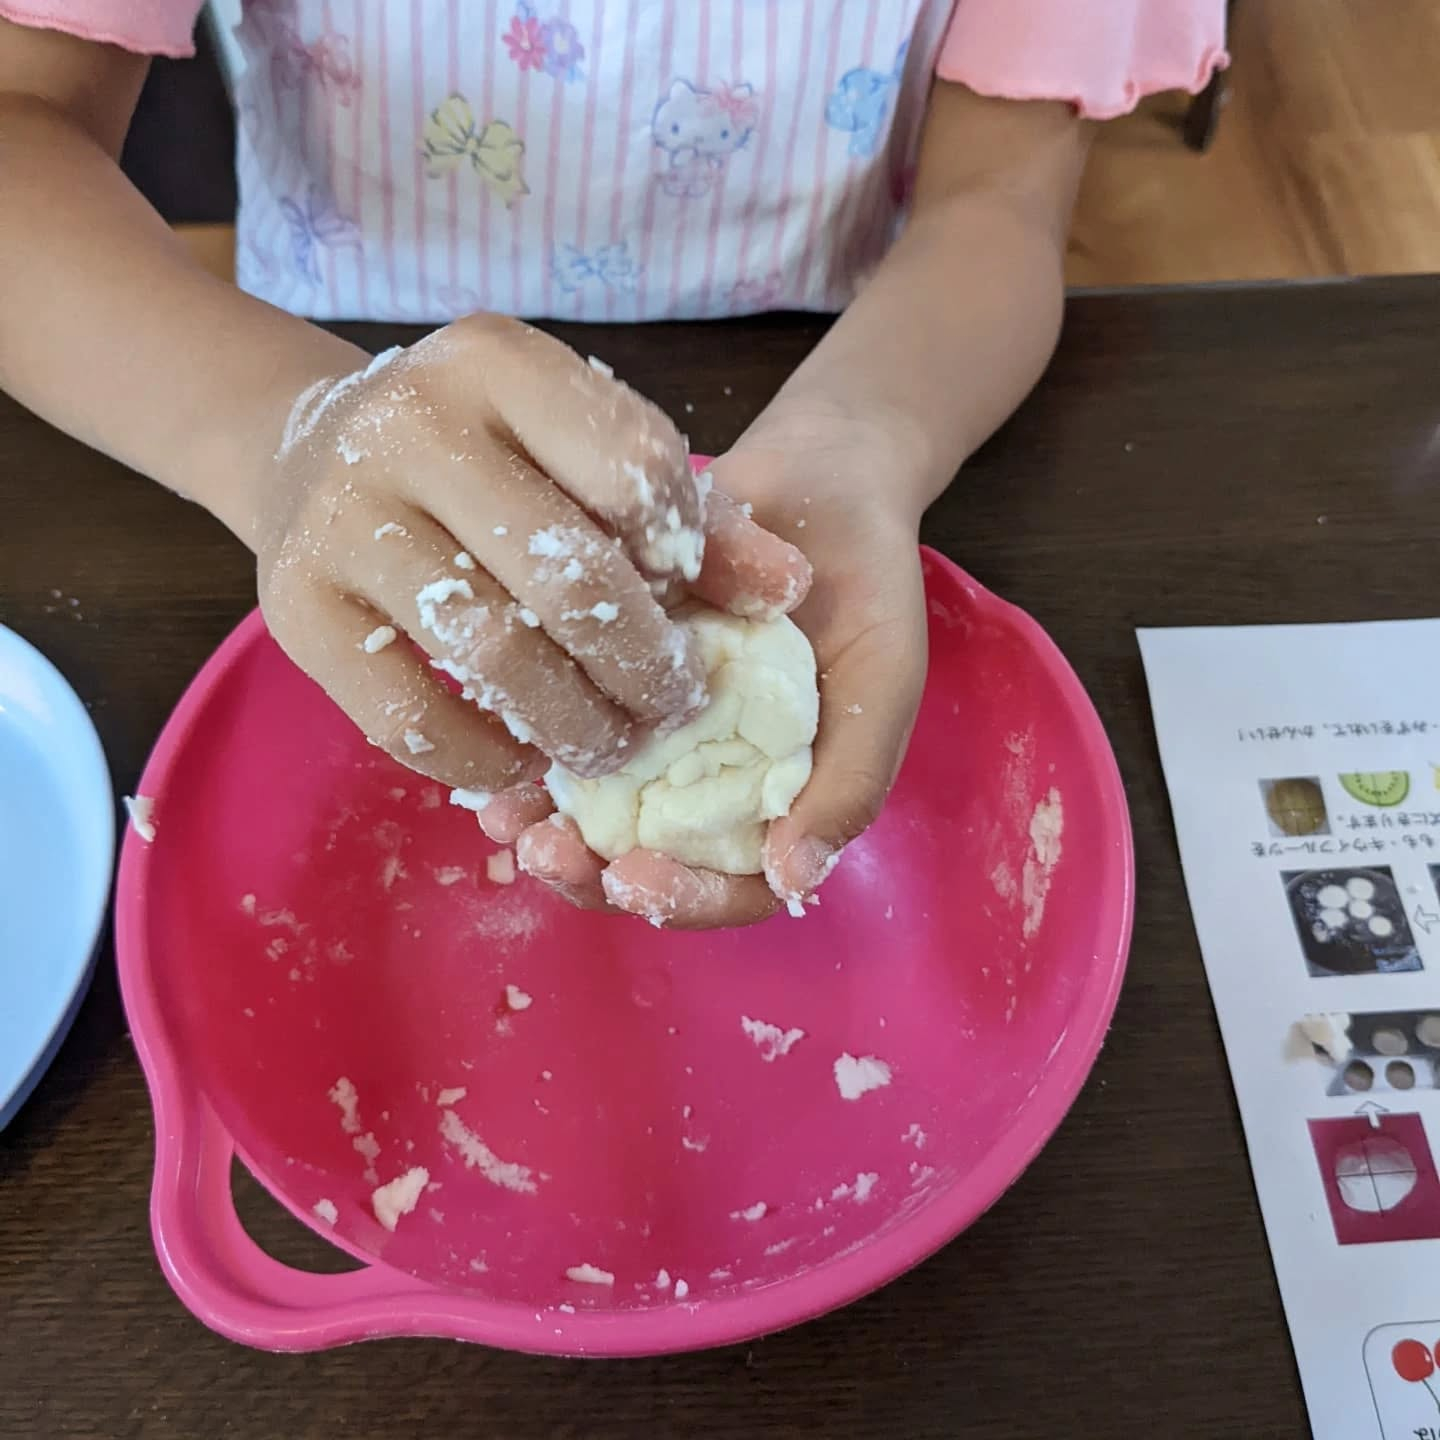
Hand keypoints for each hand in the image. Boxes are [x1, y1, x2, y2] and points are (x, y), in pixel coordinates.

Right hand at [252, 316, 808, 794]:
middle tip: (671, 709)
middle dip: (643, 667)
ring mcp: (340, 516)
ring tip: (610, 746)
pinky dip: (482, 759)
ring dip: (573, 726)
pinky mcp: (295, 608)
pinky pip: (407, 718)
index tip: (687, 610)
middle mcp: (409, 423)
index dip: (683, 561)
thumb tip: (785, 591)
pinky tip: (523, 761)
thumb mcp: (579, 448)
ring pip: (493, 654)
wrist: (311, 449)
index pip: (635, 471)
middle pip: (570, 577)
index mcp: (498, 361)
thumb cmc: (482, 456)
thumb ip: (688, 515)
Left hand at [495, 401, 928, 927]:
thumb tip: (791, 881)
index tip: (637, 879)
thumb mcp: (882, 684)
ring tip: (508, 824)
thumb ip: (848, 781)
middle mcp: (709, 779)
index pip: (731, 883)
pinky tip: (495, 765)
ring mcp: (656, 731)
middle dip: (593, 873)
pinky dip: (528, 755)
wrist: (824, 477)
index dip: (685, 898)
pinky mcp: (610, 674)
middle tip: (546, 856)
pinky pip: (566, 727)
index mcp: (776, 799)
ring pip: (595, 809)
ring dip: (548, 829)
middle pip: (649, 859)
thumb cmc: (870, 587)